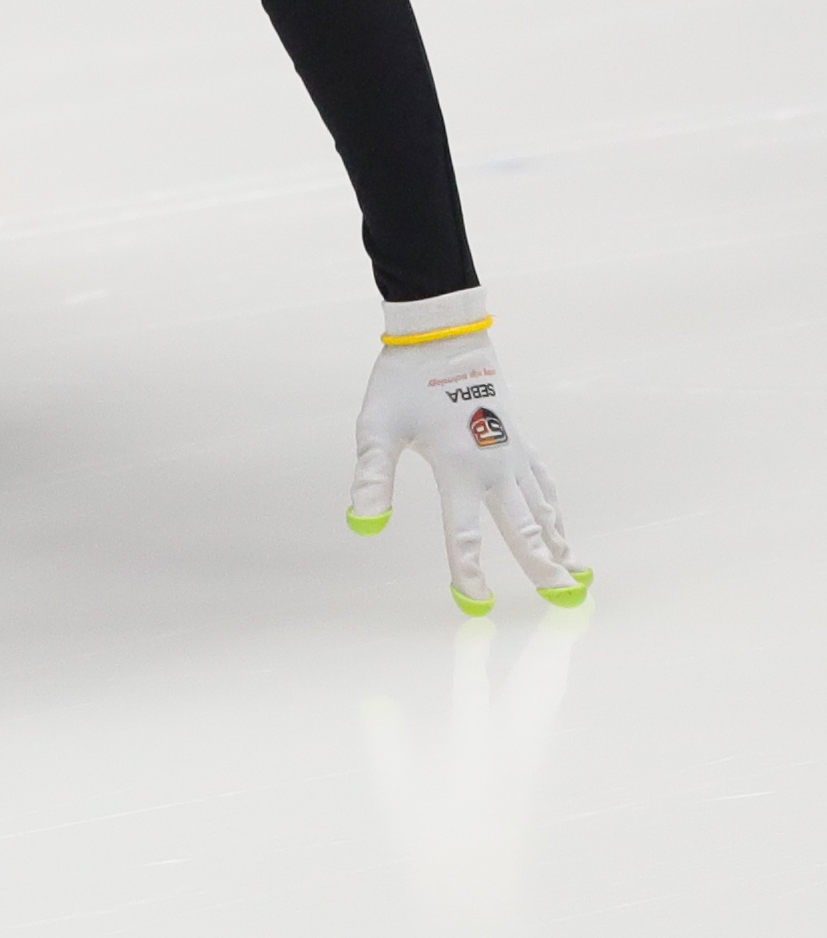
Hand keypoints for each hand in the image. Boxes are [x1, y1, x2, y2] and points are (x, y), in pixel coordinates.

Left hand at [346, 292, 588, 614]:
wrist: (441, 333)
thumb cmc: (403, 380)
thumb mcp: (377, 427)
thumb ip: (372, 476)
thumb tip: (363, 522)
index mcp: (459, 466)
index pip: (464, 534)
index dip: (469, 572)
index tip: (473, 604)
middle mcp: (495, 463)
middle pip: (524, 527)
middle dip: (543, 566)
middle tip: (566, 600)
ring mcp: (512, 449)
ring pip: (543, 505)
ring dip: (558, 538)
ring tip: (575, 568)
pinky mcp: (518, 434)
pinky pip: (543, 479)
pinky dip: (554, 505)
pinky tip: (560, 521)